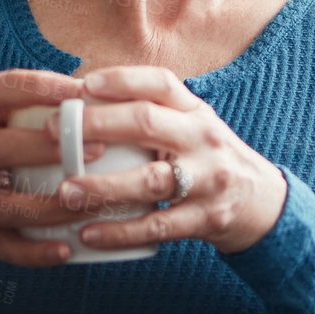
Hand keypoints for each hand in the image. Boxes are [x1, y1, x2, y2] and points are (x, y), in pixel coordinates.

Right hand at [0, 69, 111, 271]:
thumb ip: (34, 106)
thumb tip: (105, 91)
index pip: (1, 90)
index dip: (40, 88)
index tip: (81, 90)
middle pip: (0, 149)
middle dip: (48, 149)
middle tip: (99, 147)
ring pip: (4, 206)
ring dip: (52, 207)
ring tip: (95, 203)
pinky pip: (2, 247)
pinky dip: (33, 253)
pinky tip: (65, 251)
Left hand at [52, 66, 287, 254]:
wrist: (261, 203)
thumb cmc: (208, 160)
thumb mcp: (193, 128)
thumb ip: (154, 114)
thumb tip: (83, 99)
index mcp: (197, 112)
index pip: (161, 83)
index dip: (122, 80)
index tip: (84, 84)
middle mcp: (204, 139)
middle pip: (148, 123)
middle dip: (98, 125)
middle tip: (53, 133)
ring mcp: (207, 179)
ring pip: (150, 180)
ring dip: (103, 186)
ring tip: (65, 191)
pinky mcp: (206, 218)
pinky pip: (158, 225)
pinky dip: (120, 231)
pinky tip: (88, 233)